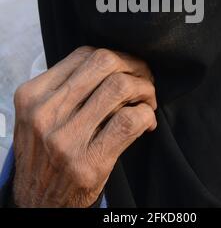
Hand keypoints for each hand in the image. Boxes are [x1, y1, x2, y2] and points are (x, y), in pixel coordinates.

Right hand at [13, 47, 156, 206]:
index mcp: (32, 96)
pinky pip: (129, 121)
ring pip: (119, 87)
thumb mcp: (39, 115)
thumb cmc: (44, 154)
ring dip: (144, 89)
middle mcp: (45, 114)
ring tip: (148, 100)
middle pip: (104, 63)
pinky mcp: (87, 163)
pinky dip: (146, 115)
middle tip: (145, 79)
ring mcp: (65, 140)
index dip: (115, 57)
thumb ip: (66, 88)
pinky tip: (146, 121)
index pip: (84, 55)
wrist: (37, 203)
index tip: (128, 68)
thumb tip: (114, 64)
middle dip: (134, 66)